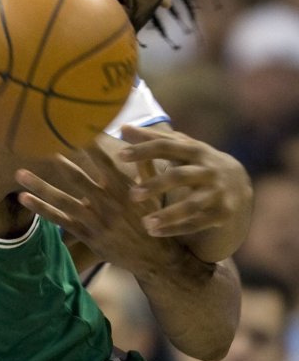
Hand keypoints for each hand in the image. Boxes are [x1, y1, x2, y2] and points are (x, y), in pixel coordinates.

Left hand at [15, 146, 167, 274]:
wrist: (156, 258)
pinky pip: (60, 220)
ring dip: (40, 186)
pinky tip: (24, 198)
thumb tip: (138, 143)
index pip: (104, 162)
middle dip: (58, 161)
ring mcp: (95, 220)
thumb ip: (145, 166)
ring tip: (19, 174)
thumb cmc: (153, 220)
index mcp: (124, 189)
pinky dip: (41, 209)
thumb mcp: (153, 193)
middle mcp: (108, 203)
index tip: (72, 128)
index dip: (89, 145)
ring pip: (62, 200)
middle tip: (38, 145)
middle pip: (77, 178)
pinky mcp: (87, 235)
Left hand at [119, 125, 252, 261]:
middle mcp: (208, 170)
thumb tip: (123, 128)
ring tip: (145, 223)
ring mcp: (217, 193)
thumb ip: (154, 138)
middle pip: (180, 176)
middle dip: (156, 185)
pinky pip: (197, 224)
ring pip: (192, 205)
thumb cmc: (197, 161)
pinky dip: (176, 229)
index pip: (166, 146)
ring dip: (168, 215)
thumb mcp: (181, 147)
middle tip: (131, 195)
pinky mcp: (222, 213)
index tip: (120, 155)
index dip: (144, 150)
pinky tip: (154, 233)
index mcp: (194, 150)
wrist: (239, 181)